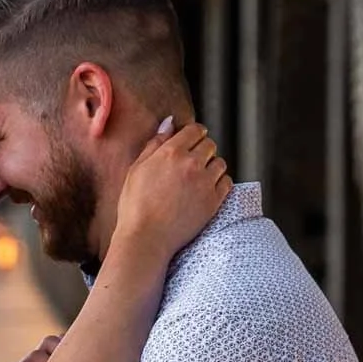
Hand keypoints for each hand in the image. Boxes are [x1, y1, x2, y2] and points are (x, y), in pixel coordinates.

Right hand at [113, 120, 231, 264]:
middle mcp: (191, 164)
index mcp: (171, 152)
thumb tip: (169, 124)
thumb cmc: (136, 206)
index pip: (195, 130)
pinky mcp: (213, 201)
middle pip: (210, 145)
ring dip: (212, 166)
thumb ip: (155, 144)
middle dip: (203, 149)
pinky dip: (220, 183)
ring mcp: (205, 183)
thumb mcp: (137, 169)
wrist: (146, 237)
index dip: (194, 133)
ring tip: (199, 178)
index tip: (193, 139)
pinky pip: (226, 183)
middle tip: (193, 161)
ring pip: (220, 163)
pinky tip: (206, 190)